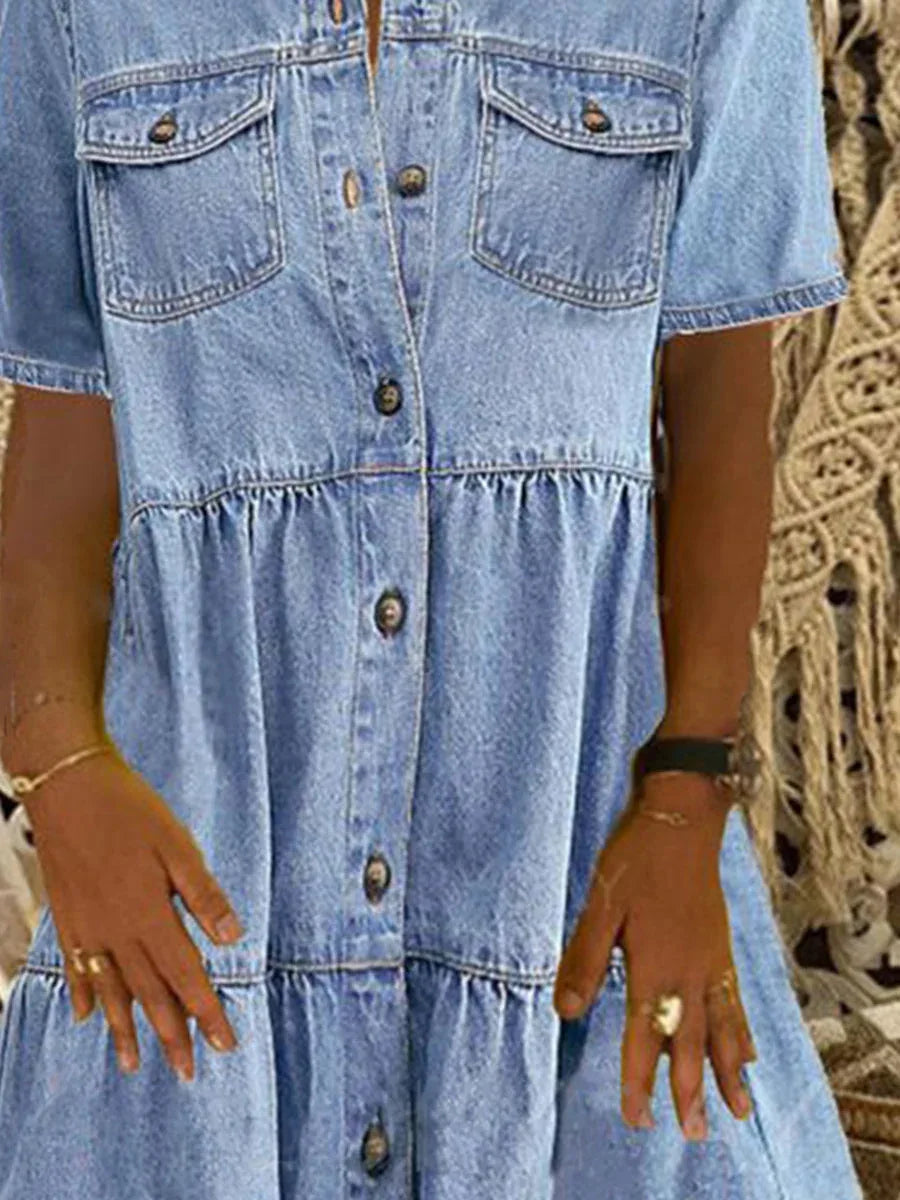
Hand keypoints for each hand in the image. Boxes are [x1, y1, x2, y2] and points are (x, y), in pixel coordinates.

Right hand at [22, 740, 243, 1081]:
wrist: (68, 787)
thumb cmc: (129, 809)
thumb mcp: (178, 844)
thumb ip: (204, 894)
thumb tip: (233, 939)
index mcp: (149, 914)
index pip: (186, 976)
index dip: (207, 1011)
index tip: (224, 1044)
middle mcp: (116, 931)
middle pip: (149, 994)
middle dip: (171, 1035)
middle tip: (187, 1071)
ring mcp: (87, 927)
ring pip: (110, 990)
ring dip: (125, 1028)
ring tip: (134, 1064)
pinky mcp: (67, 916)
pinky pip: (77, 967)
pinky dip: (82, 994)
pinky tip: (84, 1017)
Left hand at [553, 772, 756, 1137]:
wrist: (682, 819)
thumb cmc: (636, 858)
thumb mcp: (601, 904)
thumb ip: (585, 958)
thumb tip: (567, 1011)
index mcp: (656, 964)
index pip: (646, 1035)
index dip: (641, 1079)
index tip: (638, 1118)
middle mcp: (689, 971)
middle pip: (692, 1042)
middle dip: (690, 1090)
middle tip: (695, 1133)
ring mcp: (711, 960)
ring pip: (723, 1029)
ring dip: (727, 1072)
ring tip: (738, 1110)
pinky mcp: (721, 947)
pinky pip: (736, 1003)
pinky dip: (743, 1032)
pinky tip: (748, 1052)